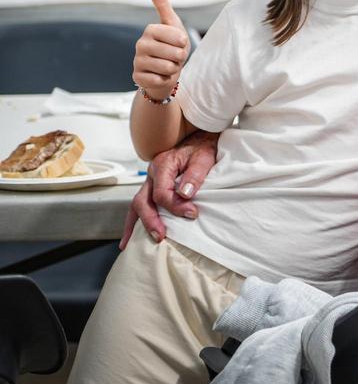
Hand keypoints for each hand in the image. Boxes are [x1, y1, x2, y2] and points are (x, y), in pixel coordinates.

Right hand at [119, 130, 219, 247]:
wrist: (199, 138)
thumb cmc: (202, 147)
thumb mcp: (203, 157)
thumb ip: (195, 175)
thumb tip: (185, 194)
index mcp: (162, 165)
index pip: (162, 193)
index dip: (176, 206)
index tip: (192, 213)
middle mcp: (151, 174)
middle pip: (143, 201)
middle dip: (150, 220)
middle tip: (161, 236)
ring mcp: (149, 181)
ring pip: (137, 205)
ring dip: (137, 224)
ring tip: (133, 245)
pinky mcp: (152, 187)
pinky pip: (139, 206)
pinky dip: (133, 222)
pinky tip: (128, 240)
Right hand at [132, 0, 189, 99]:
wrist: (165, 71)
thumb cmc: (172, 46)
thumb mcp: (172, 24)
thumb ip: (163, 4)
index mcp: (150, 30)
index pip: (179, 37)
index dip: (184, 43)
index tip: (179, 43)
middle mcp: (140, 44)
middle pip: (175, 53)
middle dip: (180, 58)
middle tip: (174, 57)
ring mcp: (137, 62)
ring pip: (167, 68)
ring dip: (173, 69)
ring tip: (168, 66)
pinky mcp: (137, 77)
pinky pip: (159, 80)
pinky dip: (164, 79)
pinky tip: (159, 76)